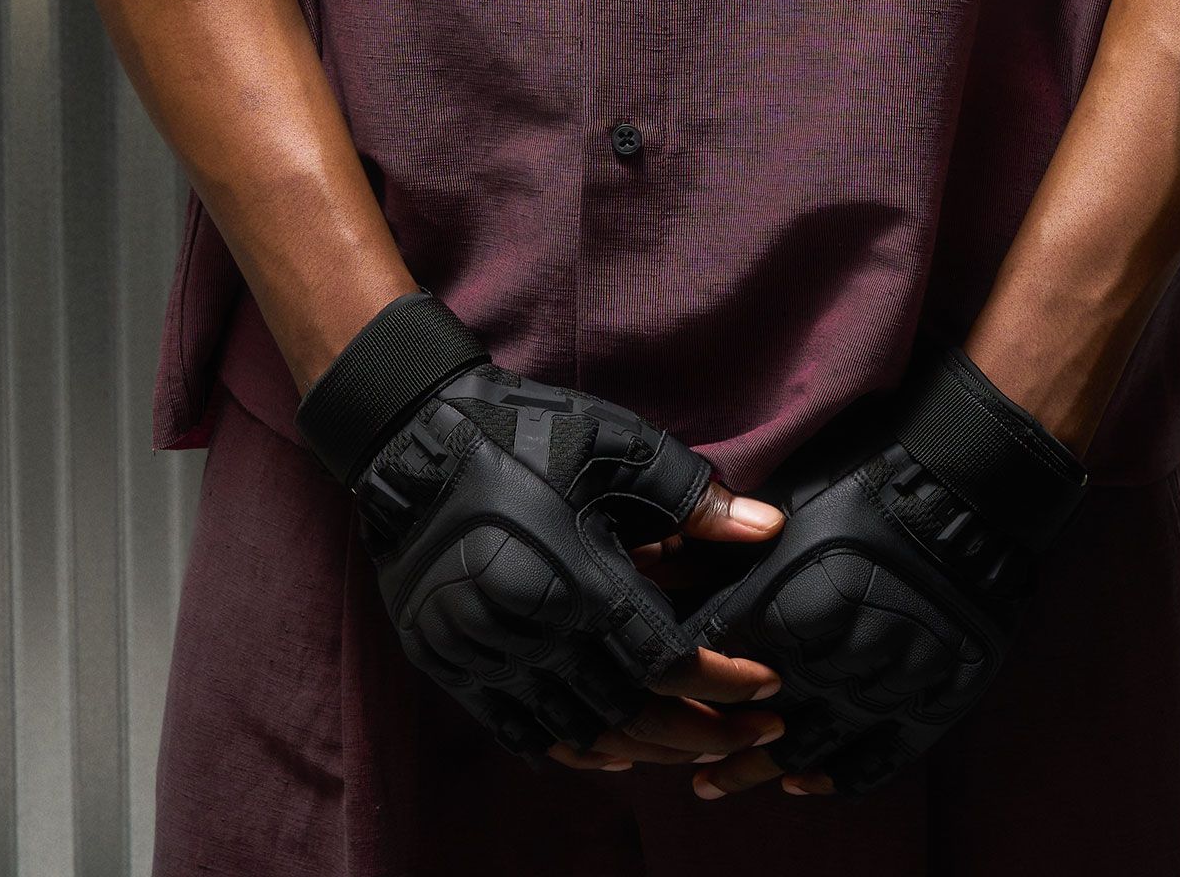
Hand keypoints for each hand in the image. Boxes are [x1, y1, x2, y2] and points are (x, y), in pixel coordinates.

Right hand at [300, 289, 789, 767]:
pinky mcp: (450, 664)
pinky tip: (616, 749)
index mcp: (572, 580)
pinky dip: (577, 749)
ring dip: (646, 748)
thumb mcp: (614, 445)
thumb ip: (692, 495)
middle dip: (702, 732)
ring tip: (698, 742)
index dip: (724, 681)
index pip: (666, 662)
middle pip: (629, 717)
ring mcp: (482, 656)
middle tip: (753, 731)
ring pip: (580, 735)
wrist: (412, 434)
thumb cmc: (521, 429)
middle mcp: (526, 633)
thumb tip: (768, 529)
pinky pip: (523, 732)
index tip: (767, 680)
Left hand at [677, 343, 1087, 798]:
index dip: (681, 674)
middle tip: (682, 759)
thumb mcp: (788, 503)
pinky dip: (834, 778)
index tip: (655, 685)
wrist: (969, 483)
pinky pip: (875, 761)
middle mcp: (831, 657)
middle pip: (753, 715)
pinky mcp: (932, 700)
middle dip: (710, 736)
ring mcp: (884, 685)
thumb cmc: (870, 475)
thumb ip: (735, 551)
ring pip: (806, 748)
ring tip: (719, 783)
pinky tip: (803, 783)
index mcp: (786, 605)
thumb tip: (673, 566)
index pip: (713, 655)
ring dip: (756, 768)